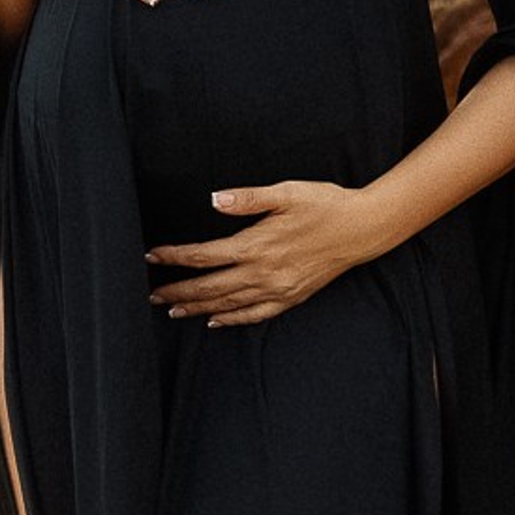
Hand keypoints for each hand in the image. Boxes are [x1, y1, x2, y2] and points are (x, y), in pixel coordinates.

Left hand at [145, 180, 385, 325]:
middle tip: (151, 295)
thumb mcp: (286, 192)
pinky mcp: (292, 297)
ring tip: (174, 309)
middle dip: (178, 291)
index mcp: (257, 245)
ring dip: (198, 308)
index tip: (152, 257)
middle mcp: (264, 273)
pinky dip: (233, 319)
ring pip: (229, 305)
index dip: (175, 257)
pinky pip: (256, 315)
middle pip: (210, 287)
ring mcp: (278, 289)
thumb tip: (214, 200)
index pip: (204, 256)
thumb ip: (247, 198)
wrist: (363, 228)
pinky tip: (217, 321)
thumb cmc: (324, 204)